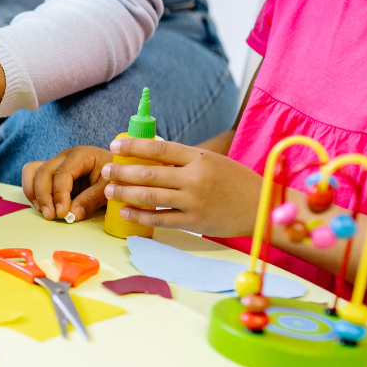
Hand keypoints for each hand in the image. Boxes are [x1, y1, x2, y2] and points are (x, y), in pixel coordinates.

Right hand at [23, 146, 112, 221]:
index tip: (62, 212)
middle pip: (43, 172)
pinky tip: (42, 206)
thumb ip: (91, 200)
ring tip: (45, 211)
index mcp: (81, 155)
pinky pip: (32, 176)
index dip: (59, 194)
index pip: (62, 173)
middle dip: (44, 196)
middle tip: (51, 216)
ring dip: (35, 193)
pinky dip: (33, 191)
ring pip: (33, 172)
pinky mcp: (51, 173)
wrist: (118, 173)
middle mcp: (64, 157)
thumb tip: (72, 214)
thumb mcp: (109, 188)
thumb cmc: (115, 177)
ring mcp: (56, 164)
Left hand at [102, 137, 261, 236]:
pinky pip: (159, 219)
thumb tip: (151, 154)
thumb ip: (185, 160)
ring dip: (125, 193)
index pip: (160, 148)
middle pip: (149, 173)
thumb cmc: (235, 182)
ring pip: (150, 196)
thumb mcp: (213, 161)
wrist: (261, 207)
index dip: (135, 146)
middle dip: (122, 172)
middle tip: (106, 170)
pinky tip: (124, 212)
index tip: (116, 145)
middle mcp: (195, 178)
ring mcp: (193, 201)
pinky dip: (139, 215)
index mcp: (200, 158)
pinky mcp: (193, 222)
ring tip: (108, 190)